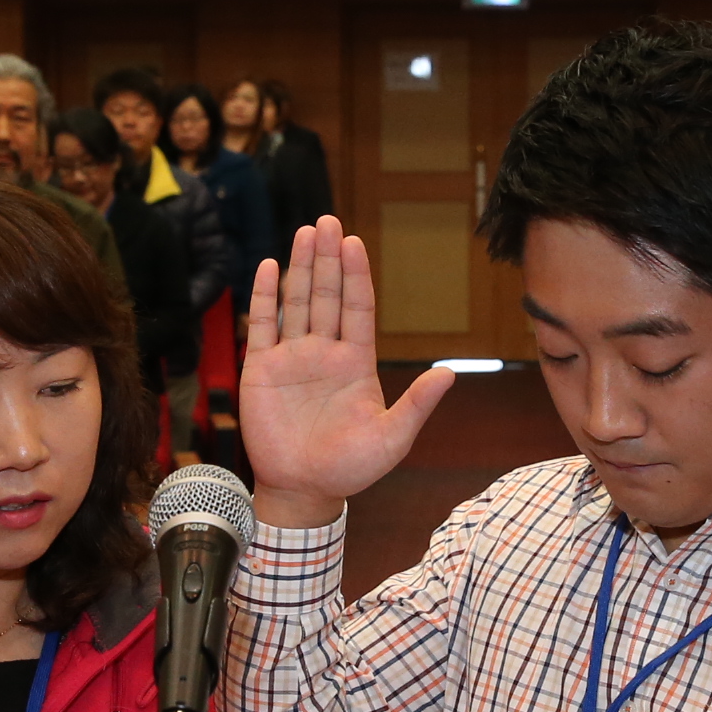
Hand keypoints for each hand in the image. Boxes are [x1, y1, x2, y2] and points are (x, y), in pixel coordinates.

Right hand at [237, 217, 453, 528]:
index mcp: (356, 362)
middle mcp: (324, 352)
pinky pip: (263, 326)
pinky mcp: (261, 370)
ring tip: (305, 231)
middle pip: (327, 295)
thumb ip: (417, 404)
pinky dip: (265, 296)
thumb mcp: (393, 438)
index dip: (356, 276)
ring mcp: (292, 358)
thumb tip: (450, 374)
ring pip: (297, 302)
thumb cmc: (351, 468)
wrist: (305, 490)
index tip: (354, 244)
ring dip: (300, 267)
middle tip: (328, 221)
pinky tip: (270, 266)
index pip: (358, 308)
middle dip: (327, 259)